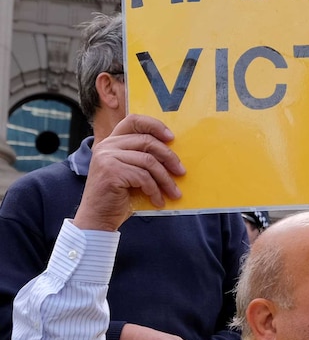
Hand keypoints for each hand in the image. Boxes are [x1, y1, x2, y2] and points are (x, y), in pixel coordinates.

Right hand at [73, 114, 184, 231]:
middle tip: (181, 172)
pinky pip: (143, 177)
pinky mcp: (111, 172)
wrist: (97, 219)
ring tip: (174, 192)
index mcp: (112, 142)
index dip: (155, 125)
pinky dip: (155, 190)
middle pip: (147, 142)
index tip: (171, 138)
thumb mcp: (130, 171)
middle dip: (169, 157)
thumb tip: (172, 154)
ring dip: (165, 179)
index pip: (134, 120)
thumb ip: (142, 157)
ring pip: (149, 161)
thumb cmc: (118, 196)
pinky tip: (158, 201)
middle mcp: (107, 146)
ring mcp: (107, 158)